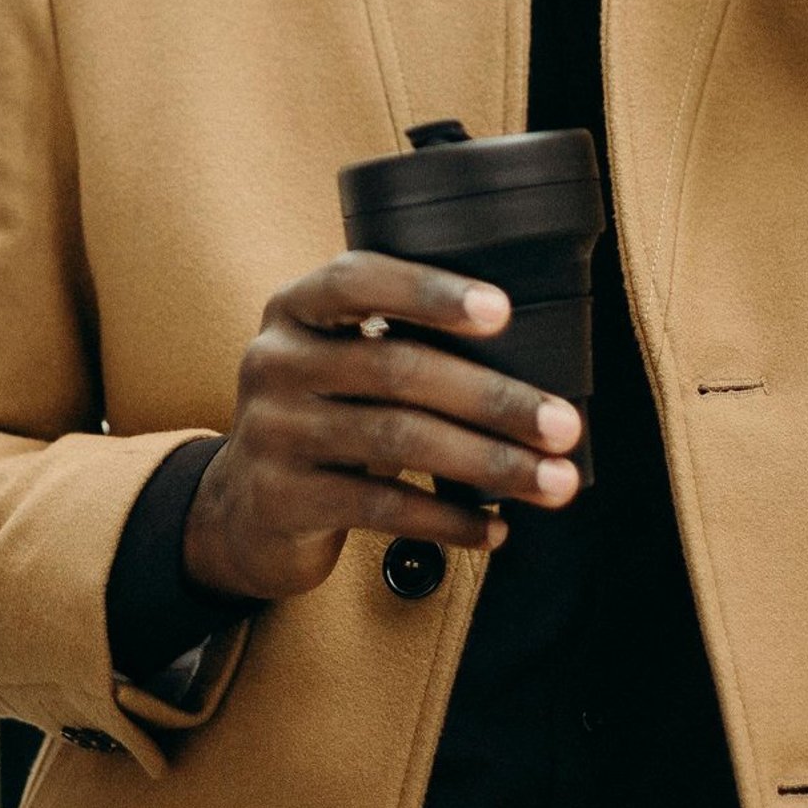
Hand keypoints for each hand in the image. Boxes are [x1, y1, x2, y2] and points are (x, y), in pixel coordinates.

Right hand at [182, 252, 584, 604]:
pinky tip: (498, 527)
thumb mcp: (339, 364)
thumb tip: (532, 363)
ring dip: (489, 462)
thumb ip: (399, 343)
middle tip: (563, 425)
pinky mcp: (282, 499)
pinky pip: (382, 507)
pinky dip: (450, 518)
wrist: (244, 511)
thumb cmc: (325, 418)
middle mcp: (274, 361)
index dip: (428, 290)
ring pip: (398, 439)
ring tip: (553, 482)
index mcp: (294, 309)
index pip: (357, 280)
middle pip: (396, 368)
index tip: (502, 311)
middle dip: (493, 398)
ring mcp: (273, 431)